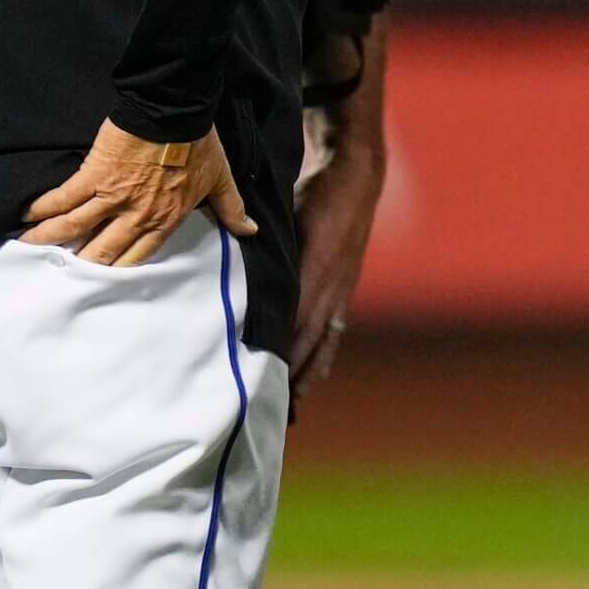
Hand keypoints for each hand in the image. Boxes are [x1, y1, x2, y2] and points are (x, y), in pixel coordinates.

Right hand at [21, 119, 255, 265]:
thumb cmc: (199, 144)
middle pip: (101, 252)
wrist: (174, 109)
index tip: (99, 286)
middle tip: (59, 278)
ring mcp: (111, 197)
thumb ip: (231, 209)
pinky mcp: (93, 175)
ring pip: (74, 228)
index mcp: (164, 221)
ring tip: (30, 250)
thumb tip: (250, 231)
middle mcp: (135, 216)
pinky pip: (63, 197)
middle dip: (79, 267)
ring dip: (49, 240)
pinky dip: (43, 207)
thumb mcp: (220, 179)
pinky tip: (27, 216)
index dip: (116, 274)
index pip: (136, 259)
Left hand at [290, 36, 387, 390]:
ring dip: (305, 375)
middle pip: (308, 342)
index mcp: (317, 269)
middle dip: (289, 379)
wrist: (356, 174)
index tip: (255, 382)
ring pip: (323, 343)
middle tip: (268, 413)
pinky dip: (320, 357)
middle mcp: (332, 286)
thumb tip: (233, 276)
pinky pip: (334, 332)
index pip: (293, 321)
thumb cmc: (314, 191)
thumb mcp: (287, 217)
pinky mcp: (345, 288)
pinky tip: (310, 377)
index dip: (276, 354)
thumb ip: (265, 248)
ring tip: (290, 409)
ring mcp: (342, 290)